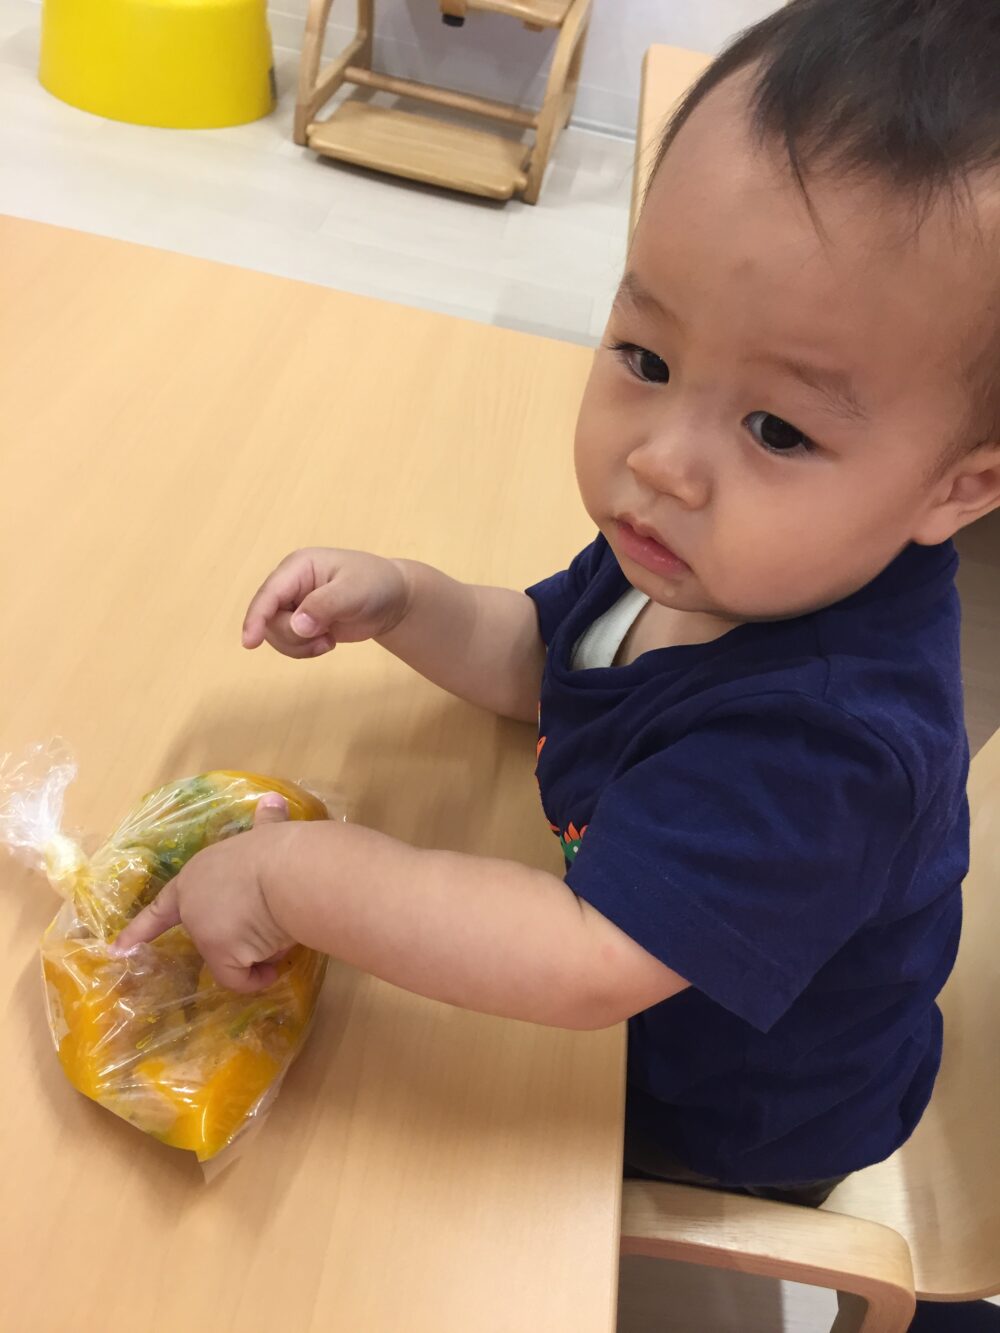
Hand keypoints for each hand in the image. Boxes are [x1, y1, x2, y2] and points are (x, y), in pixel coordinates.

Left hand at [109, 794, 295, 992]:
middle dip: (240, 936)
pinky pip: (239, 979)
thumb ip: (265, 823)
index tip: (118, 949)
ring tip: (280, 931)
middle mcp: (193, 907)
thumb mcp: (266, 834)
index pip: (164, 907)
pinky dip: (256, 979)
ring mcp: (203, 933)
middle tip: (269, 923)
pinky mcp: (219, 955)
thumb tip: (272, 799)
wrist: (283, 873)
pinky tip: (273, 968)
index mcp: (197, 876)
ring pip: (232, 956)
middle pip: (212, 933)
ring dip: (256, 951)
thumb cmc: (275, 849)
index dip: (142, 927)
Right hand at [242, 547, 410, 659]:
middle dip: (292, 637)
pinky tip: (327, 642)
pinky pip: (288, 643)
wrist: (393, 599)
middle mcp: (290, 584)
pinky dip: (304, 650)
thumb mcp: (354, 591)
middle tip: (324, 638)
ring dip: (299, 646)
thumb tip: (297, 625)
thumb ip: (324, 606)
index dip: (256, 618)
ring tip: (328, 640)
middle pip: (269, 619)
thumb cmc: (376, 585)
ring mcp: (294, 604)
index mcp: (298, 567)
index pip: (269, 593)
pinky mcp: (301, 622)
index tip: (249, 643)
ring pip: (275, 634)